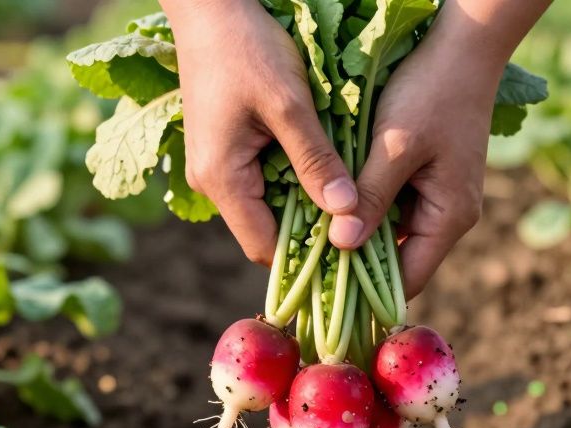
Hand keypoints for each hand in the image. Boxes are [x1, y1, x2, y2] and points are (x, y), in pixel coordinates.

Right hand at [162, 0, 358, 265]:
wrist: (211, 7)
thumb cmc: (246, 48)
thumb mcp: (290, 104)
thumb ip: (316, 160)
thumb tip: (346, 212)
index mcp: (221, 178)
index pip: (265, 248)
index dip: (307, 258)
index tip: (351, 254)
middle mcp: (212, 182)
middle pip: (267, 231)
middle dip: (310, 234)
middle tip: (359, 229)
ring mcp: (216, 166)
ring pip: (268, 206)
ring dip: (305, 205)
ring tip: (349, 201)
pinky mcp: (225, 148)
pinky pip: (263, 181)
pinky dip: (294, 182)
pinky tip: (326, 172)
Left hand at [329, 0, 550, 298]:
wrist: (462, 45)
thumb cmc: (432, 92)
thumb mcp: (394, 146)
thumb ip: (370, 197)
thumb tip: (343, 245)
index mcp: (450, 217)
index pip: (408, 280)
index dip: (367, 292)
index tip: (324, 294)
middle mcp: (449, 215)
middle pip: (398, 260)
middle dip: (356, 263)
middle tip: (308, 266)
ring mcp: (440, 196)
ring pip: (392, 232)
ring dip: (357, 231)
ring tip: (313, 237)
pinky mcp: (428, 176)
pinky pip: (393, 205)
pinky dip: (366, 206)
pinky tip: (332, 202)